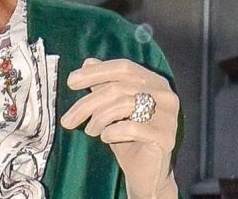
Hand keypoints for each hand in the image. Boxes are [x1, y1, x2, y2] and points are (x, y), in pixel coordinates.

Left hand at [60, 58, 178, 198]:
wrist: (145, 174)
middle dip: (88, 102)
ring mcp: (168, 116)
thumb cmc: (129, 140)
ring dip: (98, 118)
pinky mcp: (166, 137)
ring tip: (89, 131)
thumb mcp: (112, 109)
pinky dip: (112, 131)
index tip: (71, 82)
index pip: (124, 67)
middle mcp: (166, 95)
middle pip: (119, 87)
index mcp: (155, 82)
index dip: (97, 72)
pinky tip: (106, 137)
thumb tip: (88, 62)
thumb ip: (104, 85)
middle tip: (68, 119)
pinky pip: (132, 128)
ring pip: (124, 104)